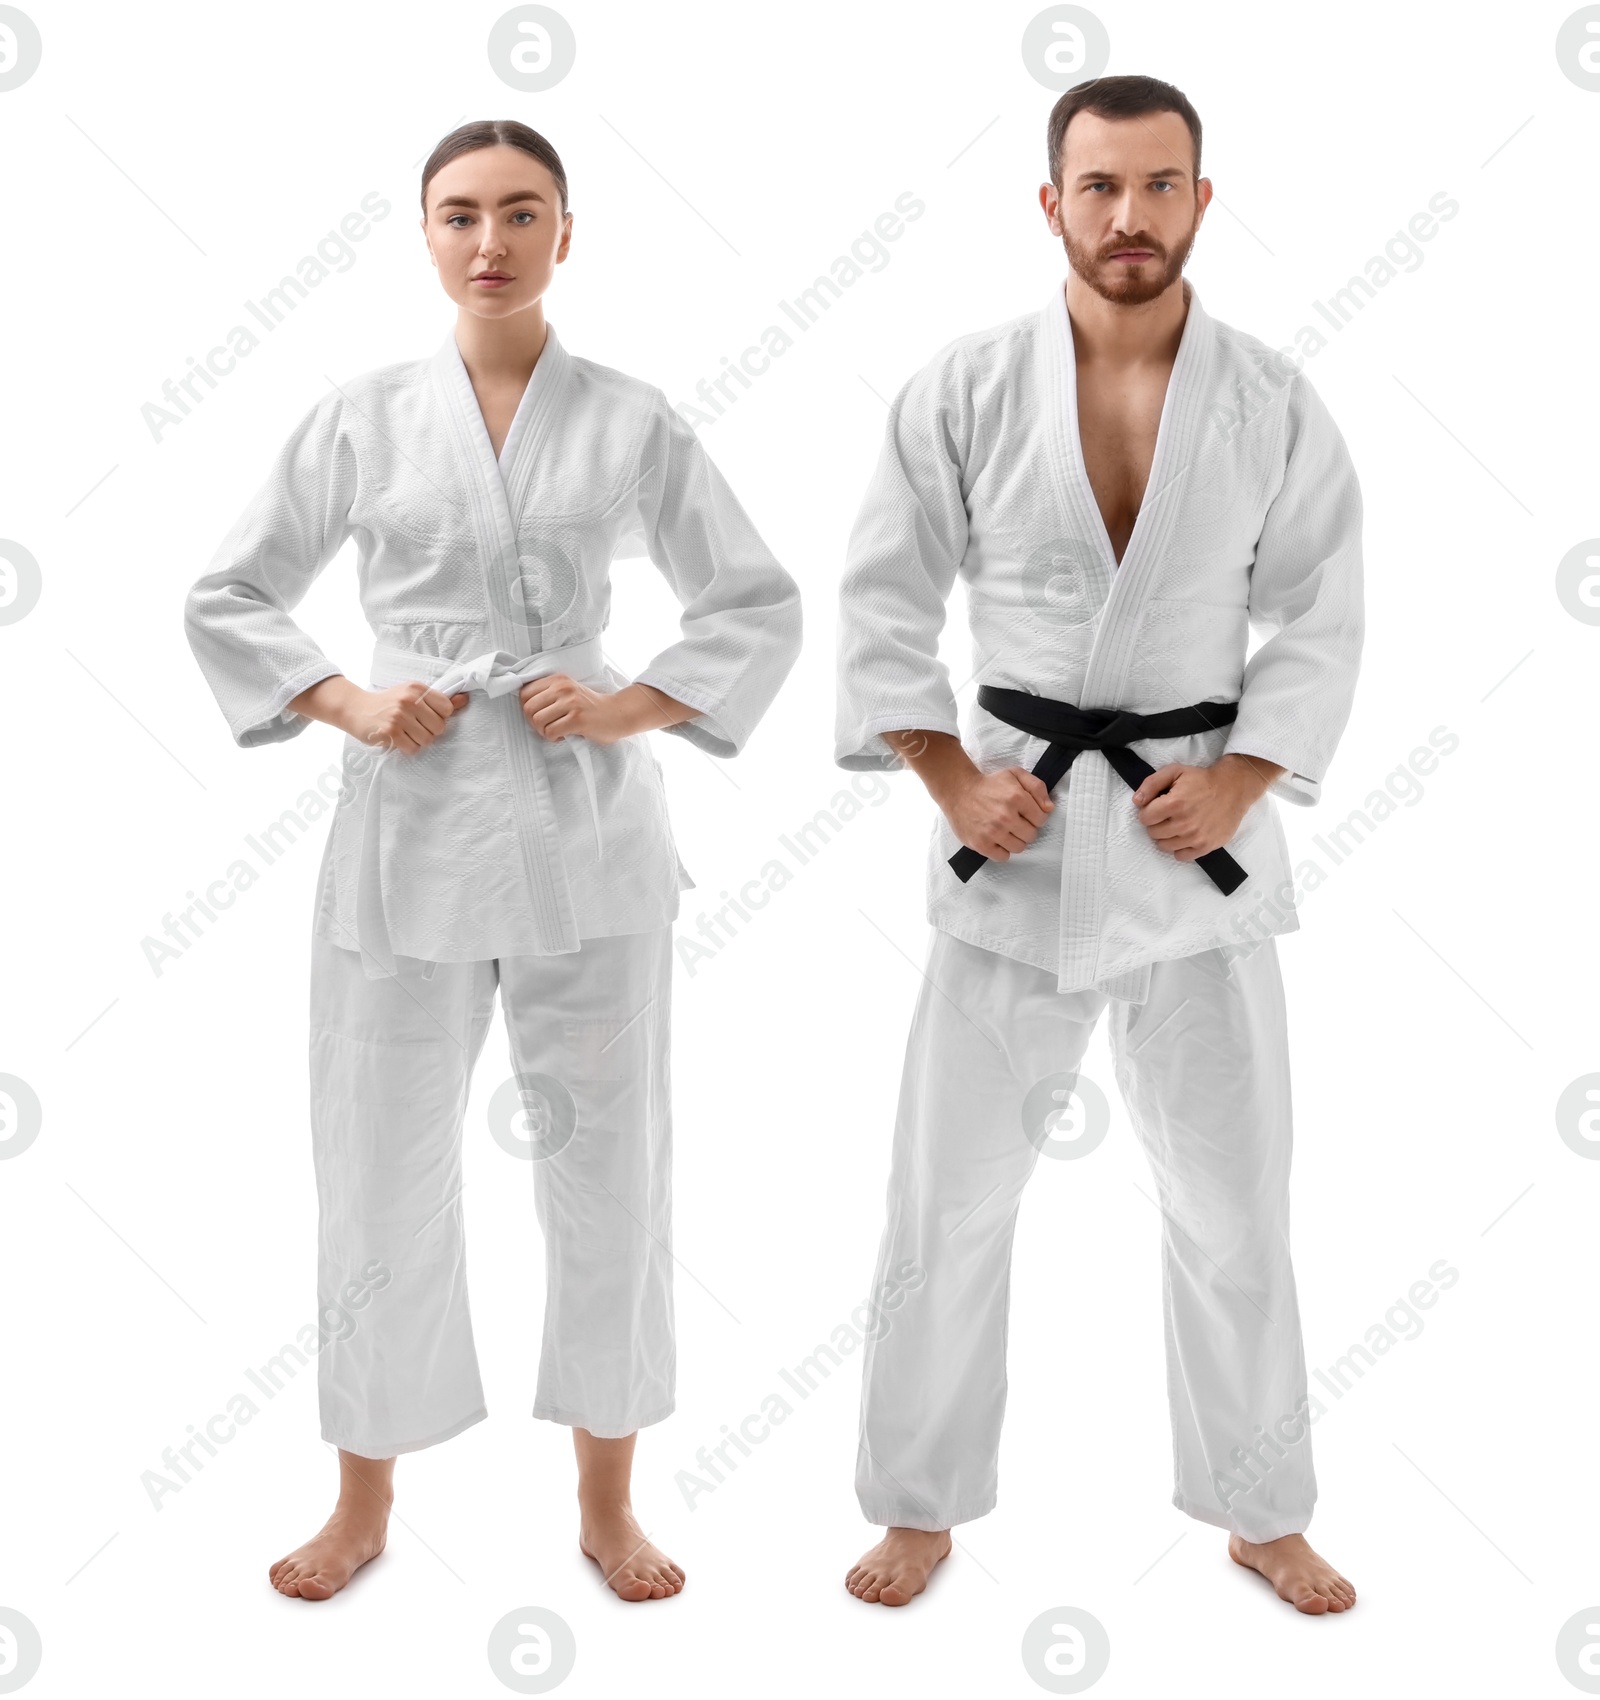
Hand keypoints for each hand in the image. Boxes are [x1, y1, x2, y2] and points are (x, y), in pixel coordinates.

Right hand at [289, 674, 468, 753]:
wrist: (355, 709)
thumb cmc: (388, 703)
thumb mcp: (412, 694)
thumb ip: (439, 699)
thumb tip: (465, 699)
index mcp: (417, 688)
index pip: (447, 709)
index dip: (440, 717)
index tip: (426, 717)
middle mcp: (409, 700)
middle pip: (439, 727)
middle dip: (429, 731)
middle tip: (414, 727)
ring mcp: (399, 716)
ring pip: (427, 740)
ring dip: (418, 741)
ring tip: (405, 733)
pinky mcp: (390, 732)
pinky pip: (413, 749)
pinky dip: (408, 748)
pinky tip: (398, 739)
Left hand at [518, 676, 692, 745]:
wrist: (618, 714)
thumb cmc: (590, 707)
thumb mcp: (569, 692)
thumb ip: (549, 694)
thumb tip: (523, 707)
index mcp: (558, 679)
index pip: (524, 693)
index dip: (528, 709)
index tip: (541, 716)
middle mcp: (563, 687)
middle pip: (528, 708)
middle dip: (534, 723)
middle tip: (548, 727)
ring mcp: (571, 702)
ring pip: (537, 721)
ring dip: (544, 732)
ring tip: (557, 732)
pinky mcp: (577, 719)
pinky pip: (550, 732)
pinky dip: (554, 739)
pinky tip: (565, 736)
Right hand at [939, 765, 1054, 862]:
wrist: (958, 791)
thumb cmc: (989, 784)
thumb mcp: (1015, 774)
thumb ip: (1037, 787)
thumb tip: (1049, 809)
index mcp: (1017, 798)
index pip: (1042, 819)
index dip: (1036, 816)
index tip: (1026, 813)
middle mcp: (1006, 816)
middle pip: (1031, 835)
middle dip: (1026, 829)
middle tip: (1015, 822)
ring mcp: (993, 832)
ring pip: (1019, 848)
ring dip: (1015, 840)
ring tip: (1006, 831)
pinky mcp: (981, 844)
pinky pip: (1003, 857)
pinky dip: (1002, 850)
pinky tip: (997, 839)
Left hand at [1131, 753, 1282, 859]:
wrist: (1233, 788)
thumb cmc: (1202, 780)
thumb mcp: (1175, 772)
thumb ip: (1151, 784)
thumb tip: (1136, 802)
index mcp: (1175, 803)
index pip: (1144, 818)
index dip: (1148, 811)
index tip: (1157, 806)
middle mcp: (1184, 823)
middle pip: (1153, 833)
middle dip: (1156, 823)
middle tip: (1168, 815)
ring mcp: (1195, 837)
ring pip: (1164, 846)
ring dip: (1166, 836)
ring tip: (1177, 824)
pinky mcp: (1206, 846)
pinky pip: (1181, 856)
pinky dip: (1179, 848)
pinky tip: (1185, 836)